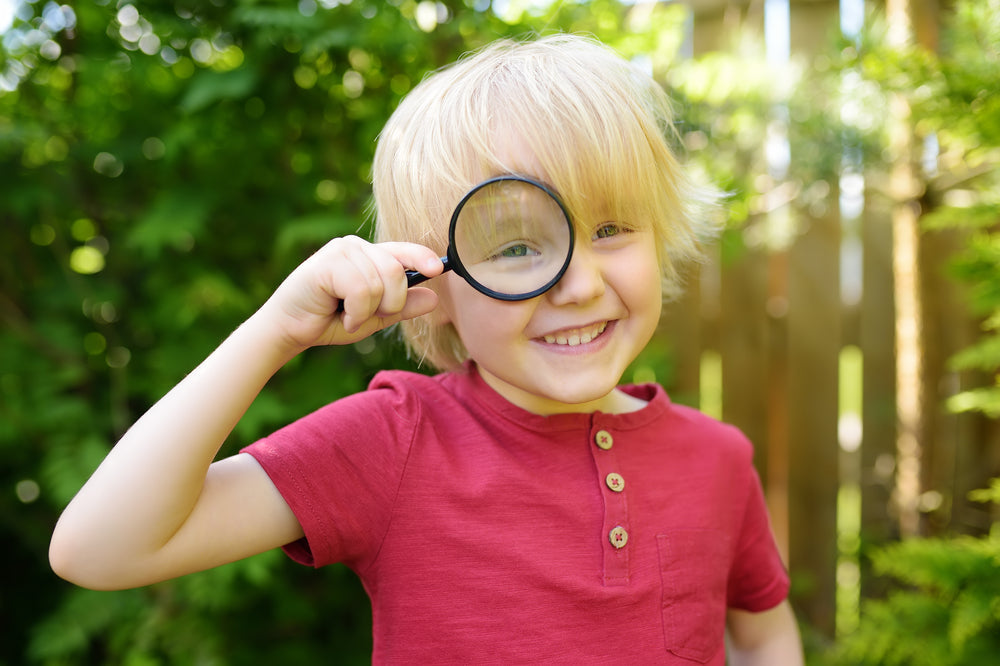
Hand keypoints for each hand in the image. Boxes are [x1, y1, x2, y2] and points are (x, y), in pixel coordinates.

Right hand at [258, 236, 443, 350]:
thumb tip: (433, 297)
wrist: (290, 329)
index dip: (422, 257)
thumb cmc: (330, 321)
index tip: (438, 269)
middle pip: (397, 271)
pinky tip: (339, 314)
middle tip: (366, 316)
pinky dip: (355, 312)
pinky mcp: (327, 262)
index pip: (404, 251)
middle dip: (390, 303)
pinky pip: (362, 290)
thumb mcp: (374, 317)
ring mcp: (341, 251)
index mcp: (370, 256)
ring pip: (380, 284)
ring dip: (367, 312)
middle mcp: (356, 247)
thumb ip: (402, 307)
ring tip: (347, 315)